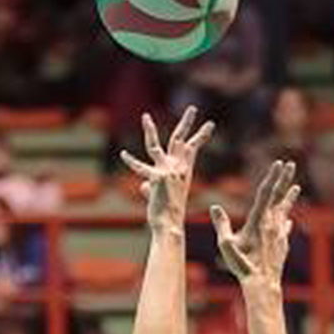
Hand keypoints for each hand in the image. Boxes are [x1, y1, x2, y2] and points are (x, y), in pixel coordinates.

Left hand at [121, 107, 214, 234]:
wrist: (169, 225)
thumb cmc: (167, 214)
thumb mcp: (160, 195)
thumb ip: (150, 186)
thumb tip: (142, 186)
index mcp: (183, 171)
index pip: (192, 149)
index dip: (200, 136)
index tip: (210, 125)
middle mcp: (177, 169)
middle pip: (180, 140)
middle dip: (187, 123)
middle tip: (193, 108)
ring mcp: (166, 172)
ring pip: (155, 146)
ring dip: (149, 131)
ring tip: (145, 117)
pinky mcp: (156, 179)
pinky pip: (141, 169)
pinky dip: (131, 163)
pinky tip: (123, 154)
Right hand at [210, 159, 300, 288]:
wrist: (262, 284)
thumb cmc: (242, 265)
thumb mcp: (227, 244)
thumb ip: (222, 225)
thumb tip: (214, 207)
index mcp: (259, 220)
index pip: (266, 193)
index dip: (273, 176)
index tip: (279, 163)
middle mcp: (271, 224)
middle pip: (278, 197)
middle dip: (284, 179)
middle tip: (290, 164)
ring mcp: (279, 234)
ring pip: (285, 211)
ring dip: (289, 198)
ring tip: (296, 187)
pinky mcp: (282, 245)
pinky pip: (285, 228)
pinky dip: (286, 221)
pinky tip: (288, 220)